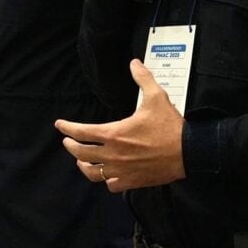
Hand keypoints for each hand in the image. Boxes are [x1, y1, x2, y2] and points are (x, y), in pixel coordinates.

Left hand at [55, 59, 185, 192]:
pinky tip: (107, 174)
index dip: (68, 128)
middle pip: (81, 154)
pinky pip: (111, 185)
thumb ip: (143, 79)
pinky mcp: (132, 181)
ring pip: (92, 173)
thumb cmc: (170, 126)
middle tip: (67, 140)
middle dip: (71, 146)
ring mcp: (121, 170)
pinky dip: (106, 179)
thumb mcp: (156, 97)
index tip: (59, 125)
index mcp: (114, 134)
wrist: (188, 152)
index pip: (82, 132)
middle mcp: (113, 154)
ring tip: (81, 160)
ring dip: (83, 165)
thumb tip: (134, 63)